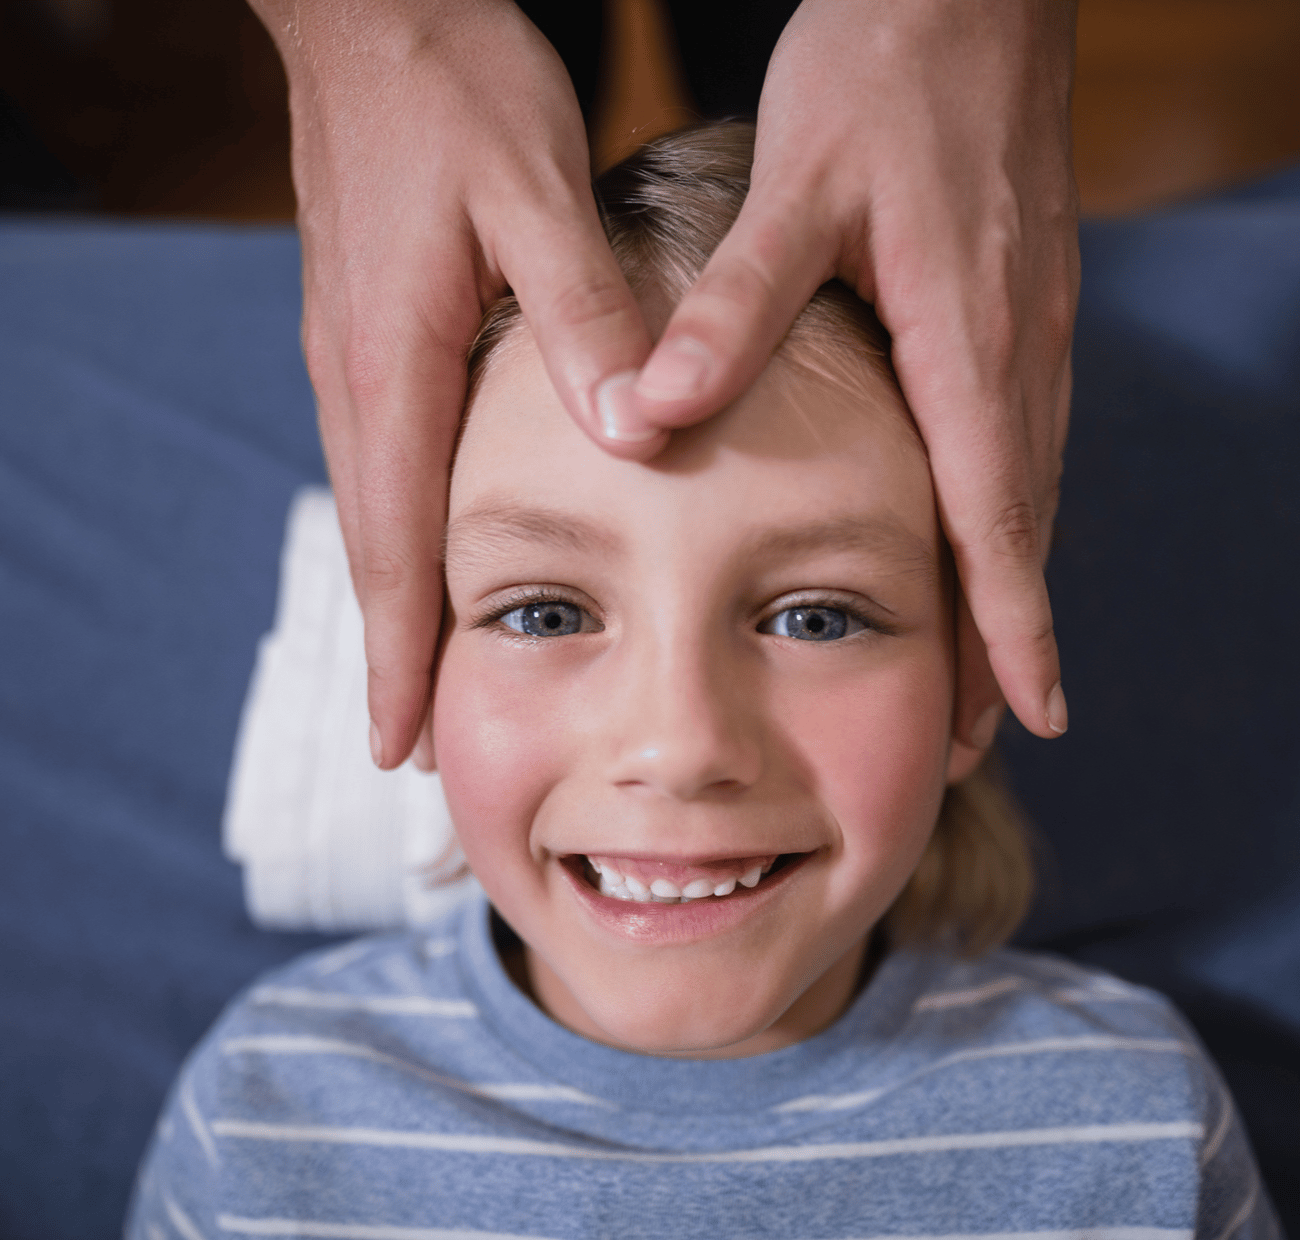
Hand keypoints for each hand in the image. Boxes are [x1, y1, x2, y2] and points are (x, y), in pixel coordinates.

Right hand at [251, 0, 663, 767]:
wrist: (371, 10)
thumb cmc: (449, 88)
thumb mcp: (535, 194)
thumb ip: (585, 315)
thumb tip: (630, 431)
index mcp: (395, 364)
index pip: (395, 547)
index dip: (398, 654)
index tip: (395, 743)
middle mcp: (361, 377)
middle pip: (375, 548)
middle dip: (391, 650)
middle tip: (407, 739)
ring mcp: (358, 355)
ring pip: (376, 508)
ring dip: (396, 599)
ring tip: (422, 670)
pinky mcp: (371, 328)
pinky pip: (386, 459)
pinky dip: (404, 529)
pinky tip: (434, 550)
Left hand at [632, 0, 1079, 741]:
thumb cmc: (888, 73)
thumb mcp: (795, 186)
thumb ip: (731, 308)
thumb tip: (653, 411)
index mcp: (968, 344)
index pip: (998, 523)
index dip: (1012, 630)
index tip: (1026, 717)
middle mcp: (1018, 354)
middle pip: (1021, 531)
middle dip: (1006, 639)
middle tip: (981, 735)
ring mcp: (1032, 333)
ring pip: (1028, 492)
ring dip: (1009, 589)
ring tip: (982, 669)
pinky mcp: (1022, 308)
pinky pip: (1022, 441)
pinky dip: (1005, 517)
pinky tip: (978, 545)